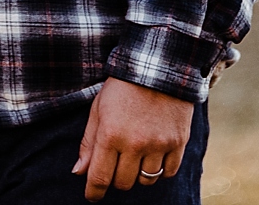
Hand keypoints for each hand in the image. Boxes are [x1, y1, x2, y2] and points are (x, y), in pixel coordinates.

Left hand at [73, 79, 192, 198]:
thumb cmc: (122, 88)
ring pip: (146, 181)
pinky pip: (168, 173)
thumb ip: (88, 143)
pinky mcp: (178, 142)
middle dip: (116, 180)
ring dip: (138, 176)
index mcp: (110, 134)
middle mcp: (135, 143)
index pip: (100, 177)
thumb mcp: (98, 110)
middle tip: (116, 166)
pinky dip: (160, 171)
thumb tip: (79, 173)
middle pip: (123, 183)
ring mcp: (159, 144)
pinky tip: (154, 158)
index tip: (92, 196)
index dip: (94, 192)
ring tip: (135, 159)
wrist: (157, 67)